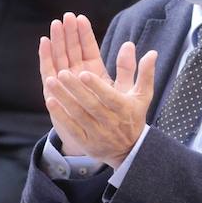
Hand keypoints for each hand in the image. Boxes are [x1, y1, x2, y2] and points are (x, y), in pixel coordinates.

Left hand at [43, 33, 157, 167]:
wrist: (129, 150)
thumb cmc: (134, 116)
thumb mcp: (142, 95)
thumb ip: (144, 73)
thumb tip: (151, 52)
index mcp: (124, 108)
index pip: (109, 97)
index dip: (97, 86)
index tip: (84, 72)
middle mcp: (110, 122)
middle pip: (91, 105)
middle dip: (76, 89)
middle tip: (62, 73)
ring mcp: (97, 133)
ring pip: (78, 115)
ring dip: (64, 99)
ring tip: (51, 82)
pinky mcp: (86, 142)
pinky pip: (72, 128)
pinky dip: (61, 116)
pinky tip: (50, 101)